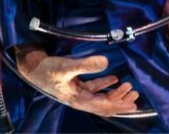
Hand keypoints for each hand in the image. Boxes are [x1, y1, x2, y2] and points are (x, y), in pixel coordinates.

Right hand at [17, 47, 138, 115]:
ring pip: (101, 97)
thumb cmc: (47, 70)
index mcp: (79, 100)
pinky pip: (95, 88)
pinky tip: (114, 79)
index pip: (103, 106)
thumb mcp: (67, 66)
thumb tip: (106, 62)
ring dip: (115, 93)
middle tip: (136, 95)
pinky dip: (105, 84)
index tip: (133, 103)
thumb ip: (86, 64)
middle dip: (121, 101)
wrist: (33, 69)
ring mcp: (78, 93)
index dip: (119, 104)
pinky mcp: (76, 85)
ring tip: (129, 88)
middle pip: (105, 105)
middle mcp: (80, 99)